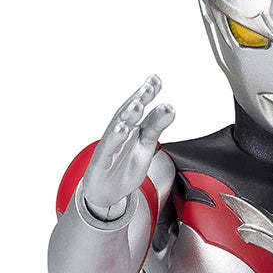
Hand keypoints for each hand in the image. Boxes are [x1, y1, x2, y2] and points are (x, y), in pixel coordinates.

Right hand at [83, 75, 174, 219]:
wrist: (106, 192)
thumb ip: (156, 127)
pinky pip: (108, 148)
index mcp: (132, 129)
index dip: (148, 94)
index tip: (157, 80)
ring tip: (138, 104)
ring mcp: (110, 146)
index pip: (141, 108)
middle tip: (150, 87)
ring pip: (118, 127)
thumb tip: (170, 108)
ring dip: (127, 115)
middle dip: (139, 99)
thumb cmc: (124, 167)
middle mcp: (120, 133)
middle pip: (128, 113)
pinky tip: (122, 129)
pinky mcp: (102, 160)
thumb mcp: (145, 146)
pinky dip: (115, 138)